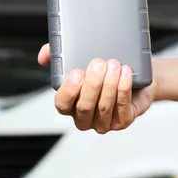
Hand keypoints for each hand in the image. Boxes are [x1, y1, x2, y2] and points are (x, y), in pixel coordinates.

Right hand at [38, 44, 155, 133]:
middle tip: (99, 64)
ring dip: (109, 84)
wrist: (133, 77)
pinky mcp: (122, 121)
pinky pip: (121, 107)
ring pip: (104, 107)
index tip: (77, 72)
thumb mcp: (76, 57)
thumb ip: (56, 54)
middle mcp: (85, 117)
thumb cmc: (102, 70)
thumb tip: (43, 58)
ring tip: (114, 65)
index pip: (62, 104)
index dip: (69, 90)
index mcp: (70, 104)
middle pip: (84, 106)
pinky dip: (123, 89)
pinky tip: (124, 74)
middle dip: (93, 84)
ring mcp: (103, 122)